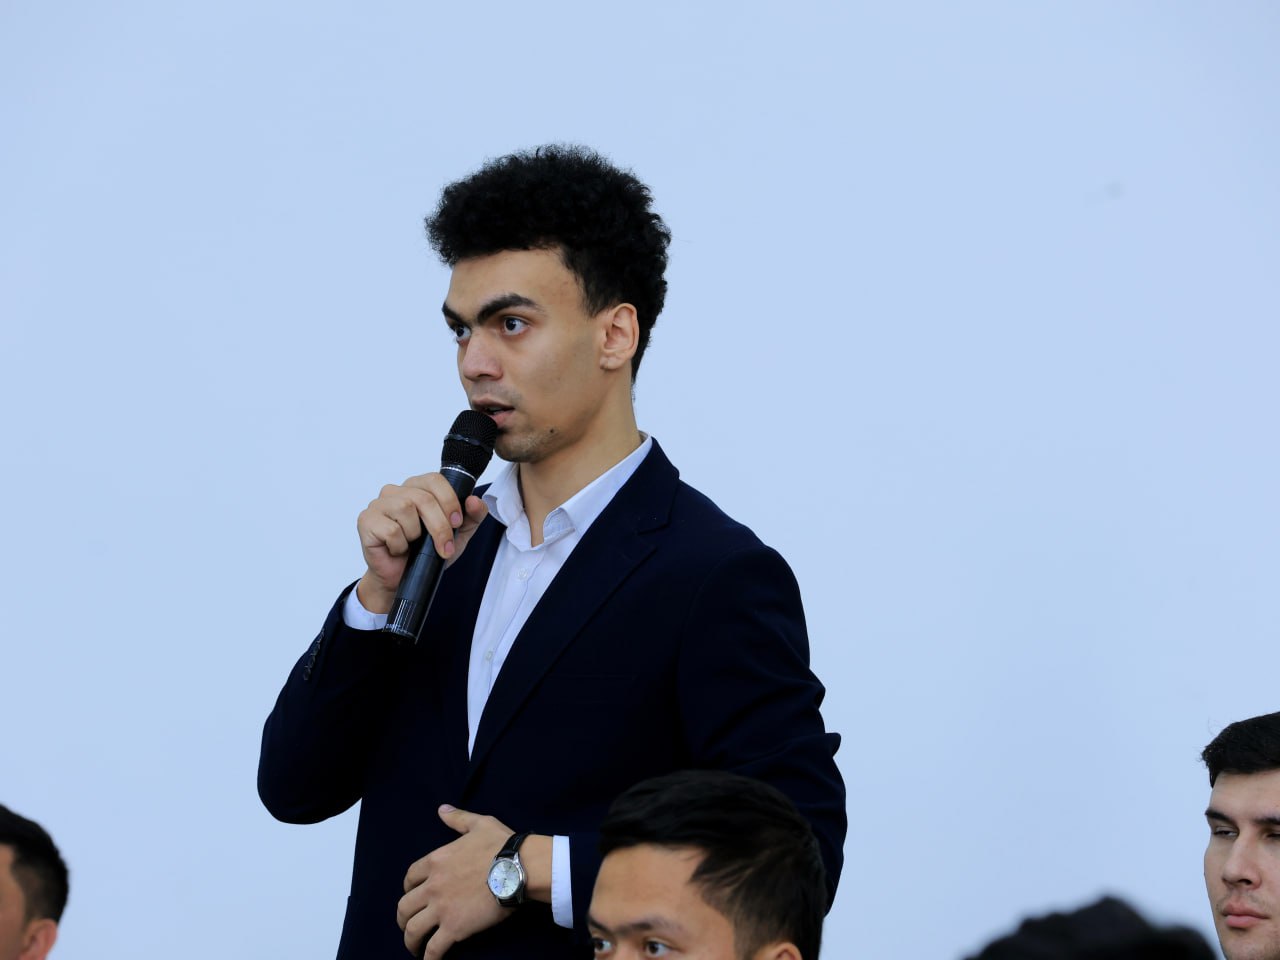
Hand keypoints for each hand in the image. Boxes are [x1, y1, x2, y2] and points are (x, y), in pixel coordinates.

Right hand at [355, 476, 487, 612]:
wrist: (400, 579)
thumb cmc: (425, 554)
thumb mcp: (457, 536)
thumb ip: (472, 517)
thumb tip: (475, 501)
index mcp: (417, 488)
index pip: (435, 480)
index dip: (449, 501)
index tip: (457, 523)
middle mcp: (396, 491)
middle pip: (423, 498)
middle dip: (439, 525)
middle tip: (444, 546)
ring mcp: (378, 504)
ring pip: (406, 509)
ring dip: (416, 535)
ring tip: (413, 545)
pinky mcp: (366, 520)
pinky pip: (390, 529)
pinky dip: (399, 545)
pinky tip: (397, 549)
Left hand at [397, 805, 513, 958]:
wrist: (518, 868)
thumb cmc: (501, 845)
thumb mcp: (478, 824)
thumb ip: (457, 818)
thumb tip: (442, 809)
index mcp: (435, 861)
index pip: (409, 878)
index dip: (408, 888)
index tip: (412, 895)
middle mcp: (432, 886)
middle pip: (404, 907)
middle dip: (402, 918)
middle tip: (408, 925)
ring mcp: (441, 909)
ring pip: (412, 929)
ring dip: (410, 941)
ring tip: (415, 947)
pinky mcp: (454, 928)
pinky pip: (433, 949)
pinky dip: (428, 958)